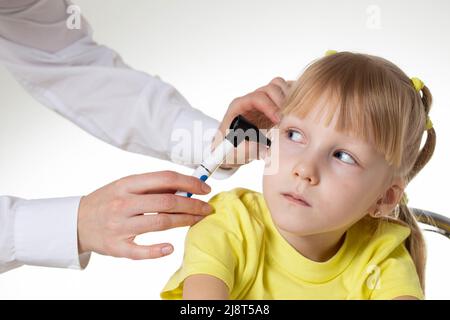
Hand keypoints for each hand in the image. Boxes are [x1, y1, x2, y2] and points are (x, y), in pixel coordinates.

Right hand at [77, 171, 212, 258]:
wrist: (74, 222)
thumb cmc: (106, 201)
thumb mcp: (125, 186)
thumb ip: (151, 187)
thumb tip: (184, 188)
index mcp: (127, 184)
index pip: (165, 178)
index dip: (189, 183)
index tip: (205, 188)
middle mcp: (123, 203)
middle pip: (167, 202)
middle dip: (193, 205)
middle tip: (207, 208)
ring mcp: (119, 226)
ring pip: (159, 223)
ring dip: (184, 222)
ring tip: (199, 220)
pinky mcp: (116, 246)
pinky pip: (140, 250)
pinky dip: (157, 250)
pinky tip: (171, 247)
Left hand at [212, 77, 291, 167]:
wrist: (231, 150)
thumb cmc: (229, 150)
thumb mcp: (233, 152)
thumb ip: (244, 149)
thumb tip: (257, 144)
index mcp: (239, 106)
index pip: (257, 98)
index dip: (270, 107)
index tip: (279, 120)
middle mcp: (251, 100)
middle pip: (270, 88)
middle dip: (282, 101)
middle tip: (289, 118)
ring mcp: (263, 102)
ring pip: (279, 86)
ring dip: (289, 97)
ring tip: (294, 114)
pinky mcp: (272, 106)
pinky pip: (285, 93)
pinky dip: (294, 97)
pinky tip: (298, 110)